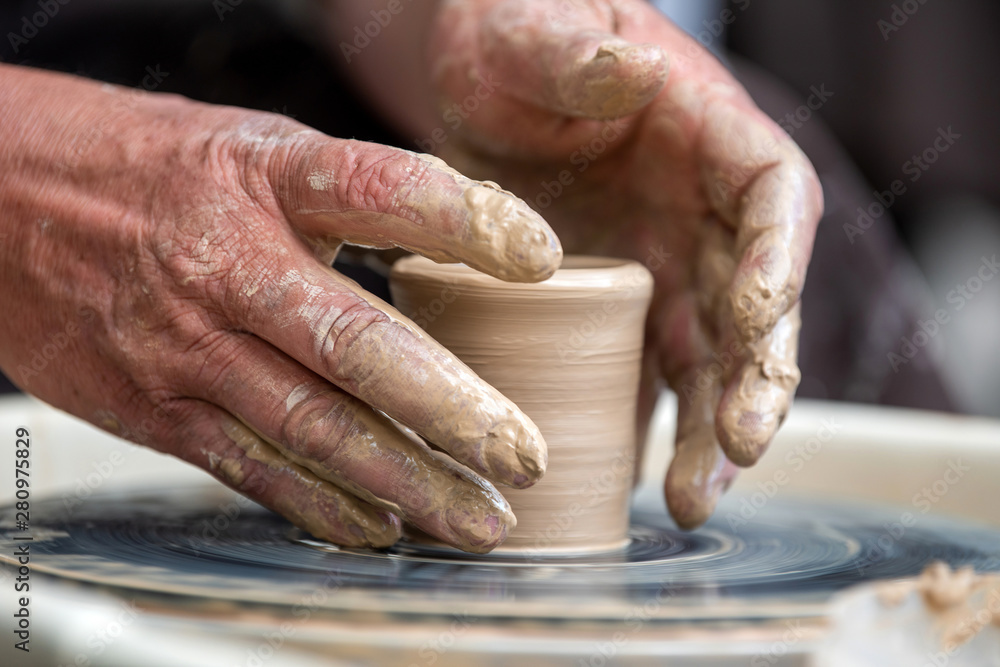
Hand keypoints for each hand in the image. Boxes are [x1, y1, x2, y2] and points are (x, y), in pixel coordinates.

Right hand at [0, 65, 561, 552]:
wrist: (0, 198)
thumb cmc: (150, 171)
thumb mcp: (254, 150)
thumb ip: (351, 195)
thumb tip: (470, 233)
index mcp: (265, 177)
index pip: (383, 191)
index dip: (468, 220)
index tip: (538, 259)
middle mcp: (228, 266)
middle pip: (357, 346)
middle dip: (451, 410)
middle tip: (524, 454)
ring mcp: (188, 346)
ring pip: (313, 428)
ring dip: (406, 483)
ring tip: (478, 519)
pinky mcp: (156, 407)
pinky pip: (252, 467)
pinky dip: (324, 505)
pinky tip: (382, 529)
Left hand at [425, 0, 822, 527]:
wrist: (475, 83)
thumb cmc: (513, 40)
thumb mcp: (531, 31)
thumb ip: (575, 50)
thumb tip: (636, 69)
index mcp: (709, 137)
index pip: (773, 199)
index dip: (777, 261)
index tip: (754, 317)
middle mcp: (701, 215)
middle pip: (756, 303)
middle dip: (756, 376)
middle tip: (741, 446)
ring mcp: (664, 268)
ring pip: (707, 358)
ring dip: (711, 430)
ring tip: (692, 498)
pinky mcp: (617, 310)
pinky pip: (644, 375)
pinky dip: (649, 431)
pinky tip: (637, 486)